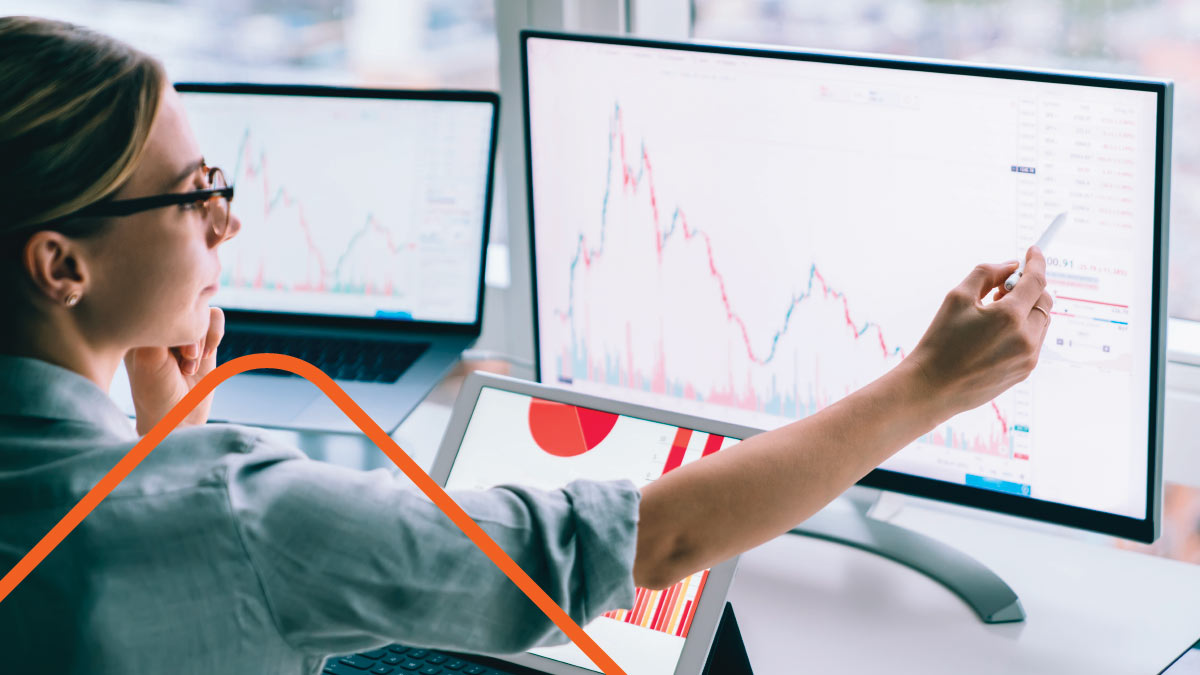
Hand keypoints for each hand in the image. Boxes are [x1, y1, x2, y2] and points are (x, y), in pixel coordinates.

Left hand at [125, 307, 224, 434]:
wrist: (177, 418)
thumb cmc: (155, 393)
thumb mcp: (148, 359)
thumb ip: (162, 327)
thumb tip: (183, 300)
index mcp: (136, 323)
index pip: (156, 300)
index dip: (168, 323)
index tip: (164, 352)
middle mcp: (158, 322)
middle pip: (181, 301)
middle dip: (187, 332)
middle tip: (183, 359)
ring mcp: (182, 328)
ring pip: (201, 307)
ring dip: (201, 336)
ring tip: (191, 362)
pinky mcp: (204, 336)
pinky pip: (216, 317)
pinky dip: (215, 335)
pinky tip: (205, 357)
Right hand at [904, 247, 1052, 416]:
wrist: (932, 387)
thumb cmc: (940, 341)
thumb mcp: (956, 298)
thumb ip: (986, 273)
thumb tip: (1010, 267)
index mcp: (1009, 316)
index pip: (1036, 280)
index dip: (1036, 262)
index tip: (1033, 251)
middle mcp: (1026, 338)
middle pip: (1044, 301)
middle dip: (1029, 288)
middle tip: (1002, 288)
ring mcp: (1028, 357)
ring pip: (1041, 321)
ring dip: (1026, 310)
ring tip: (993, 314)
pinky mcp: (1025, 371)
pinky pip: (1034, 341)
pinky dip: (1022, 330)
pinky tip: (994, 335)